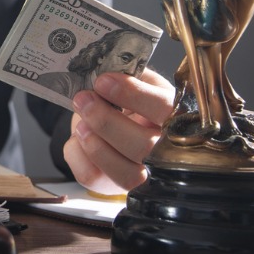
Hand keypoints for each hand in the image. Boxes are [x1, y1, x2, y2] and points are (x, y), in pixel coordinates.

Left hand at [64, 69, 174, 194]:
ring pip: (126, 173)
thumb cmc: (127, 100)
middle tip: (83, 99)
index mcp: (175, 116)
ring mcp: (141, 173)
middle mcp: (165, 150)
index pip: (165, 110)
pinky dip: (79, 155)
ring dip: (96, 146)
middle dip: (107, 122)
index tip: (104, 81)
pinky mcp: (112, 184)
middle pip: (145, 147)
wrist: (111, 120)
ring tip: (80, 123)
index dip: (134, 96)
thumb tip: (107, 70)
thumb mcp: (135, 80)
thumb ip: (127, 74)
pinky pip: (94, 177)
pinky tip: (78, 139)